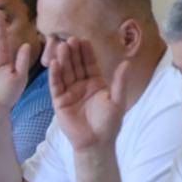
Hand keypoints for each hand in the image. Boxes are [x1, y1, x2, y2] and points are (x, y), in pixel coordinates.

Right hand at [44, 37, 131, 154]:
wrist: (96, 142)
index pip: (90, 64)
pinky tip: (54, 63)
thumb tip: (127, 63)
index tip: (84, 40)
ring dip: (63, 60)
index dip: (87, 52)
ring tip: (62, 47)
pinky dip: (54, 74)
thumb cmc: (109, 123)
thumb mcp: (117, 100)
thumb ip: (120, 81)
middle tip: (70, 40)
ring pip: (65, 72)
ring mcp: (69, 91)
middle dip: (73, 53)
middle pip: (76, 65)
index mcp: (96, 83)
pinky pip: (56, 85)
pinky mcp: (59, 100)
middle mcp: (81, 85)